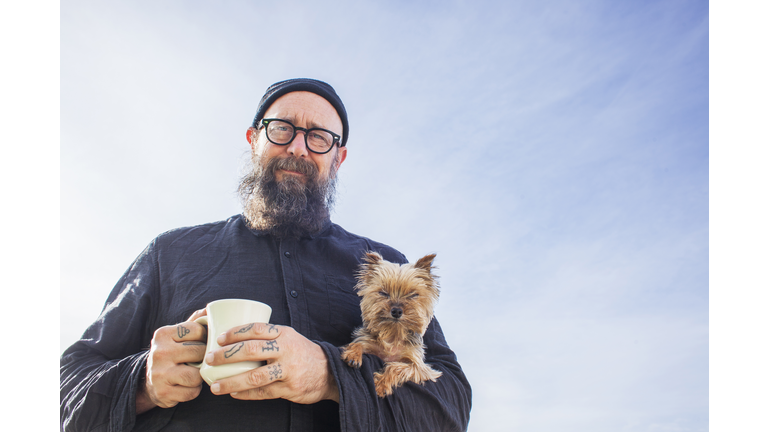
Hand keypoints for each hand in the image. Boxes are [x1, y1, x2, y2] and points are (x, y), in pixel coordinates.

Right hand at [136, 309, 207, 413]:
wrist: (149, 381)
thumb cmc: (171, 354)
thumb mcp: (177, 335)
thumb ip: (194, 321)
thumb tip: (210, 308)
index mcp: (163, 334)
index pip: (197, 330)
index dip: (205, 337)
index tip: (202, 342)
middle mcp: (159, 352)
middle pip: (200, 352)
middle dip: (204, 358)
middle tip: (199, 360)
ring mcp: (160, 373)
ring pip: (197, 375)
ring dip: (199, 376)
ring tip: (193, 373)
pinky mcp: (163, 392)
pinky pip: (192, 392)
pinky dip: (193, 390)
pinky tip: (185, 385)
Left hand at [206, 323, 338, 403]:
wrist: (329, 372)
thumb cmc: (301, 353)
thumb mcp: (288, 337)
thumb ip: (268, 337)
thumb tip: (235, 338)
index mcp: (283, 333)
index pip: (256, 328)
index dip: (235, 333)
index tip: (219, 339)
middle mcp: (285, 350)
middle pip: (251, 350)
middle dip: (226, 355)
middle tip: (210, 359)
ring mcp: (287, 370)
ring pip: (254, 376)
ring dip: (231, 381)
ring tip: (215, 386)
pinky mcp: (289, 388)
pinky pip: (262, 393)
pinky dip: (246, 394)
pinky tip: (234, 394)